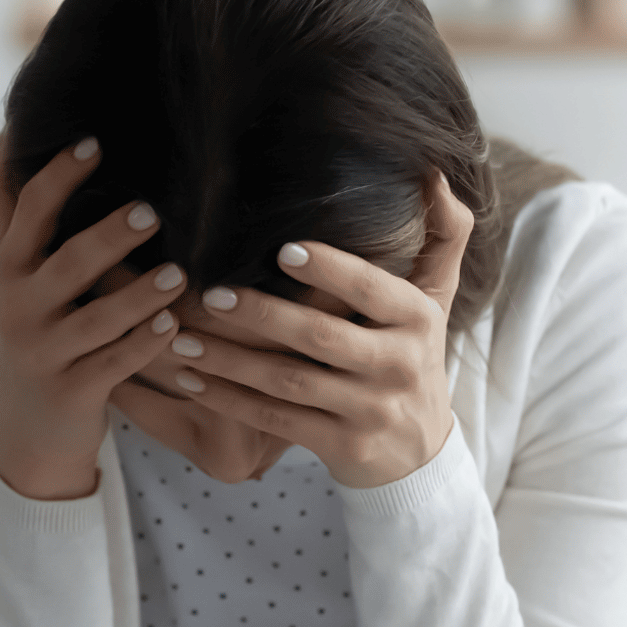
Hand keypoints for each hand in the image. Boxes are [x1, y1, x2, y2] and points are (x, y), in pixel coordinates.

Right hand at [0, 136, 186, 499]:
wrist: (25, 433)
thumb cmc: (34, 334)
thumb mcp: (16, 276)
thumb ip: (16, 212)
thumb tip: (11, 137)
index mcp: (9, 269)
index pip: (29, 213)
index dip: (59, 177)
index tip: (94, 143)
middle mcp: (20, 307)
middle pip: (67, 264)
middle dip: (108, 237)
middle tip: (150, 211)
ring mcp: (45, 353)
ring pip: (97, 319)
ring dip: (139, 295)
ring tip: (178, 273)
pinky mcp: (73, 392)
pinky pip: (114, 365)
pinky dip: (143, 345)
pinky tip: (173, 326)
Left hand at [126, 174, 474, 489]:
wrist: (419, 453)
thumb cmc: (414, 356)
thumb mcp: (438, 299)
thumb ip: (444, 235)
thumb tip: (433, 173)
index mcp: (417, 320)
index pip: (372, 290)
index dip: (329, 269)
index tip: (281, 248)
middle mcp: (397, 365)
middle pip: (321, 337)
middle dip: (262, 315)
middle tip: (211, 294)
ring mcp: (369, 410)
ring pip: (289, 381)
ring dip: (231, 360)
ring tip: (182, 337)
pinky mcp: (341, 446)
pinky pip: (276, 420)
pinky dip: (230, 401)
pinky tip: (192, 380)